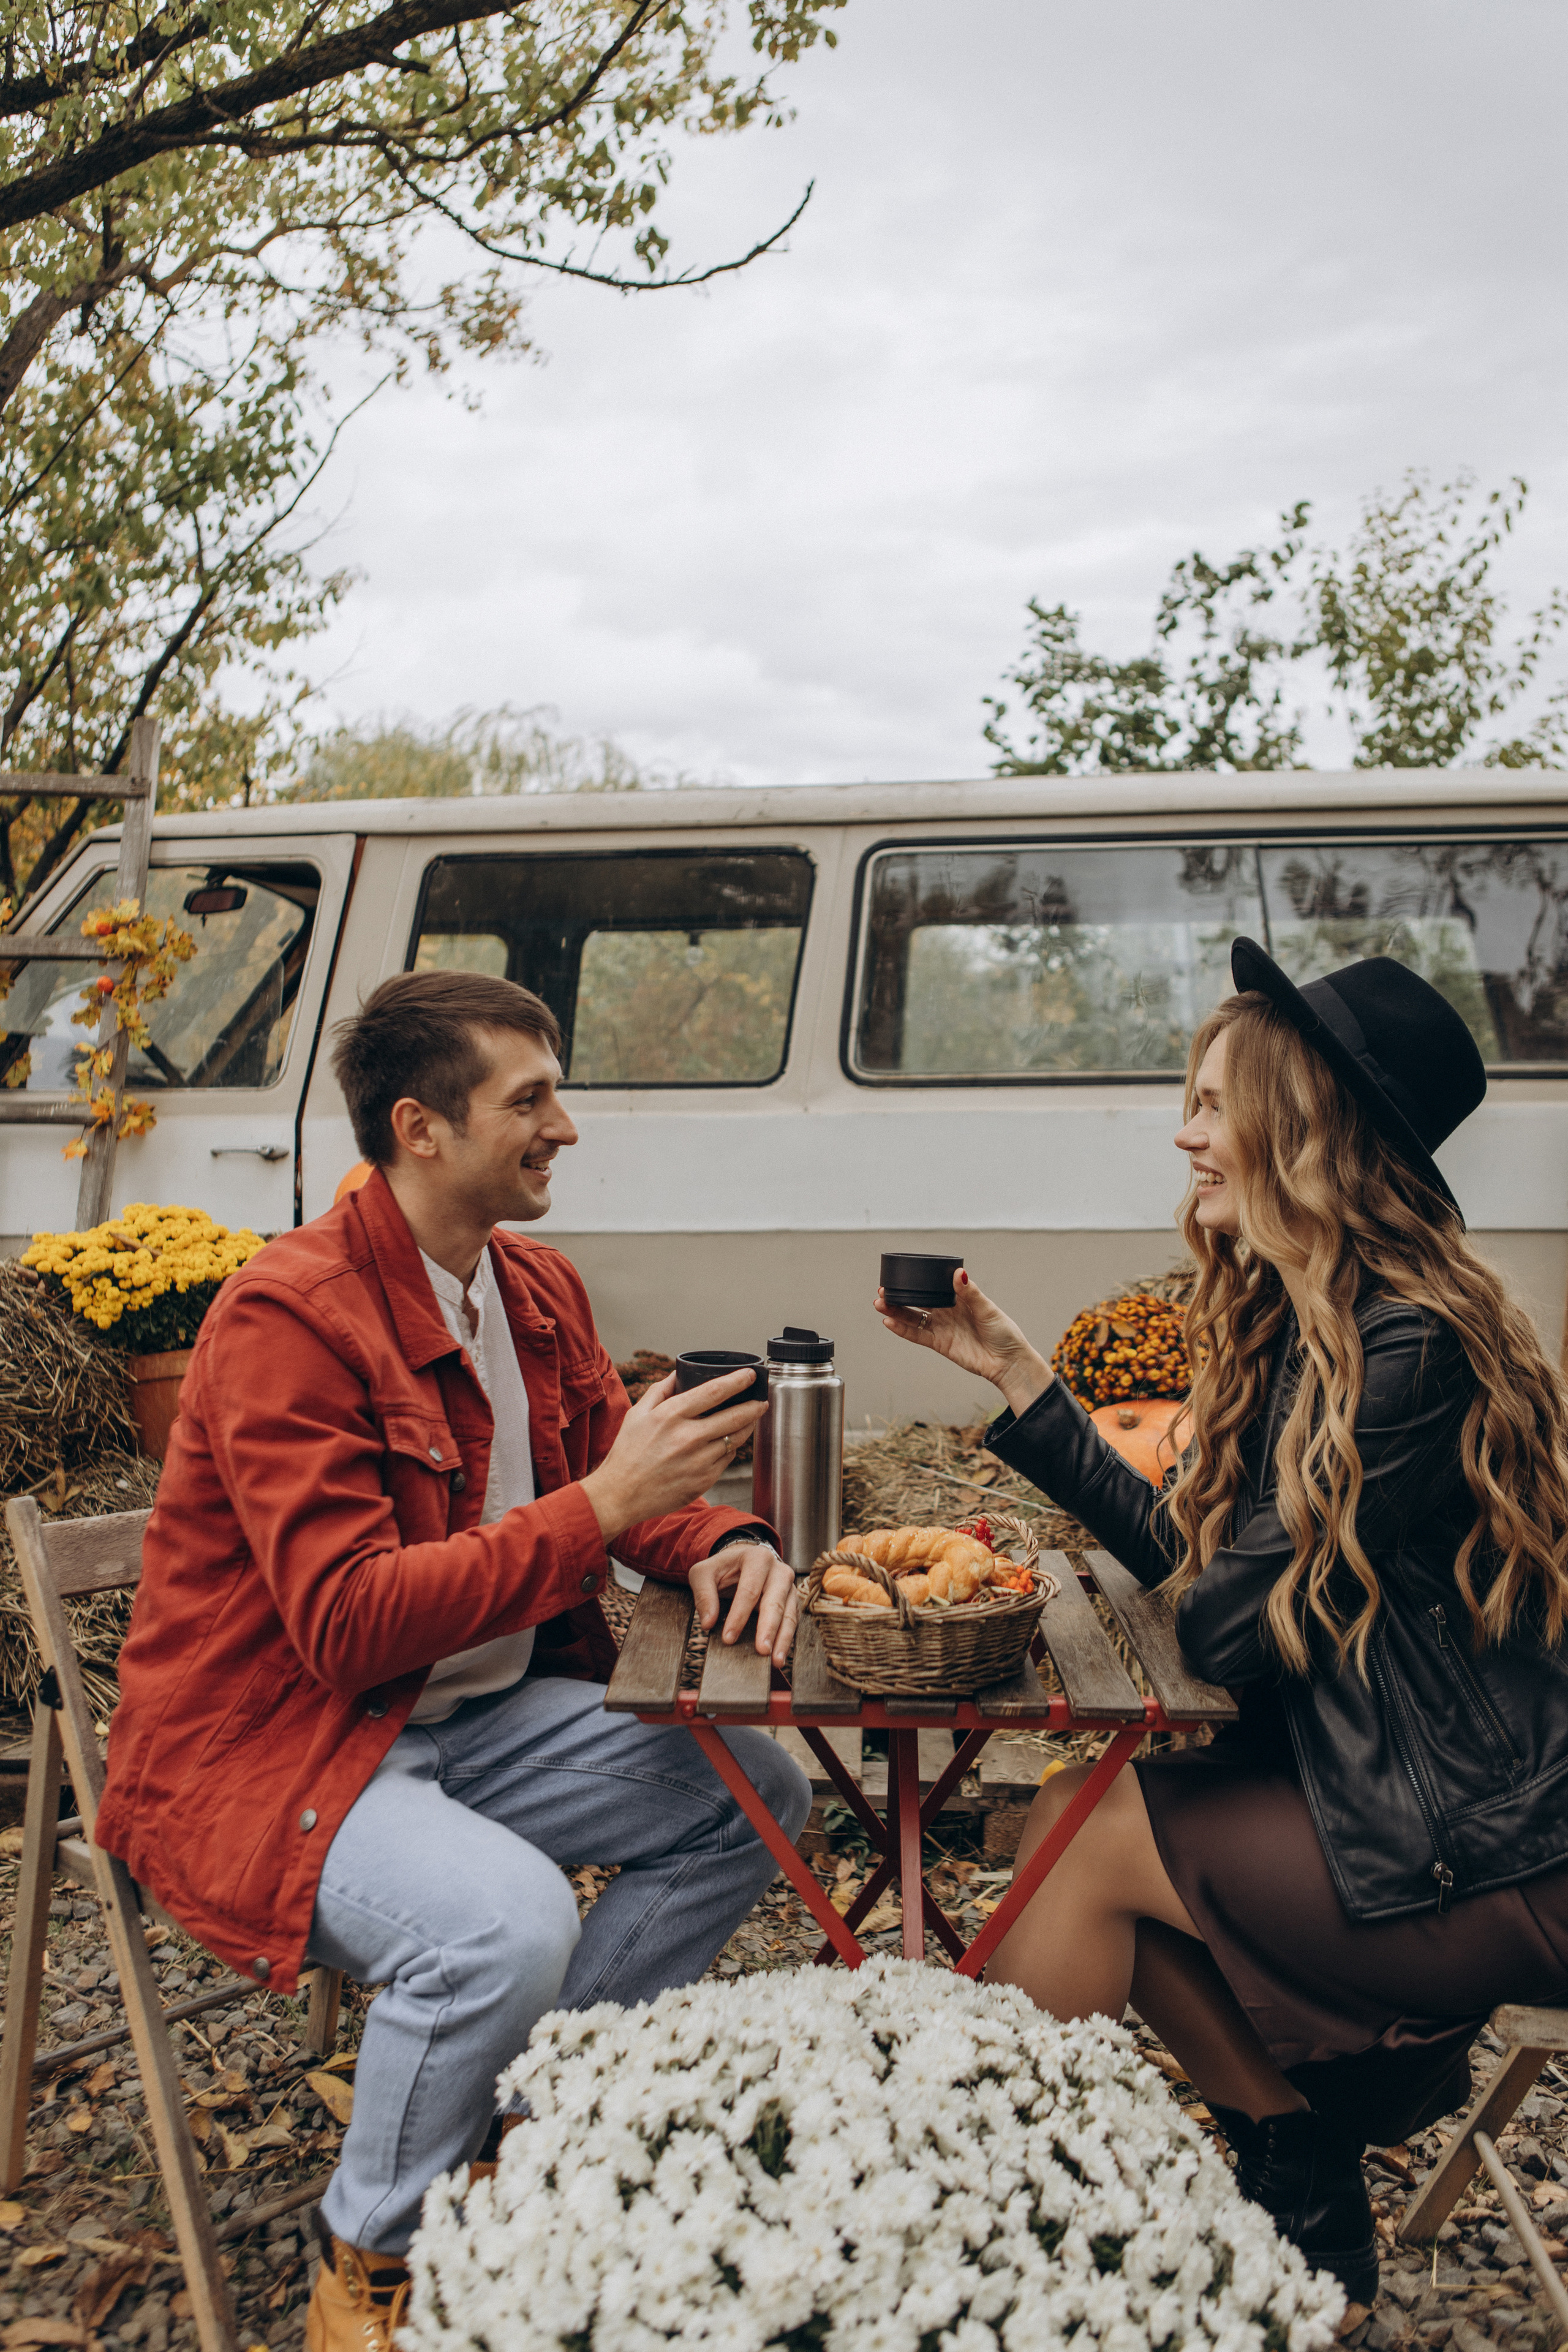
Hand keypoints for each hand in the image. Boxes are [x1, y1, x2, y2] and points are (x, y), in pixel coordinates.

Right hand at [580, 1369, 767, 1544]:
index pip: (715, 1391)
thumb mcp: (637, 1413)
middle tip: (762, 1399)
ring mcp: (699, 1461)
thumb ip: (660, 1390)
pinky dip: (730, 1449)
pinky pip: (727, 1459)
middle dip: (754, 1405)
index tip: (750, 1375)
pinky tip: (727, 1443)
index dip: (738, 1381)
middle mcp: (689, 1437)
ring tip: (750, 1418)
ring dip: (747, 1426)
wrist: (621, 1495)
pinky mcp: (704, 1481)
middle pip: (736, 1416)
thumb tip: (679, 1373)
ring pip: (736, 1439)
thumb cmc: (627, 1453)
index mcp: (671, 1415)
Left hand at [689, 1542, 798, 1666]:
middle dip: (768, 1629)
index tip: (728, 1638)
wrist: (742, 1560)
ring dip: (783, 1639)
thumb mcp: (704, 1573)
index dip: (739, 1616)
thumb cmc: (723, 1568)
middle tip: (762, 1650)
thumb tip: (708, 1622)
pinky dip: (787, 1639)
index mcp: (757, 1559)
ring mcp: (789, 1586)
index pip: (749, 1590)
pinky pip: (793, 1621)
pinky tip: (780, 1655)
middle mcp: (779, 1570)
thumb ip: (704, 1595)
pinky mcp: (792, 1601)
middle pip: (775, 1602)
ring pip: (789, 1614)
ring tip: (776, 1660)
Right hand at [873, 1270, 1053, 1417]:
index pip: (932, 1287)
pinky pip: (917, 1335)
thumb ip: (970, 1293)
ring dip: (895, 1311)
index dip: (916, 1282)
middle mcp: (947, 1312)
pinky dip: (902, 1330)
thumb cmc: (1004, 1333)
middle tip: (882, 1290)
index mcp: (959, 1299)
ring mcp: (942, 1328)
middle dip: (899, 1296)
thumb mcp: (987, 1309)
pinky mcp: (940, 1344)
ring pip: (913, 1318)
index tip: (900, 1275)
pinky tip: (889, 1322)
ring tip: (879, 1304)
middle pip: (917, 1302)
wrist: (1008, 1362)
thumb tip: (959, 1273)